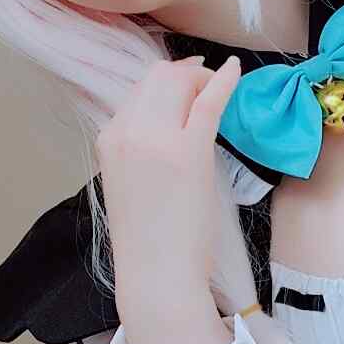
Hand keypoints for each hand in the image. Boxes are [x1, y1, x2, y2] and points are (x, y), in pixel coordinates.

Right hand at [96, 54, 241, 338]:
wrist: (156, 274)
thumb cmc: (148, 239)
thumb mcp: (129, 182)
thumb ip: (139, 149)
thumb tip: (166, 125)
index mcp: (108, 139)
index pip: (137, 92)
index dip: (166, 83)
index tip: (187, 85)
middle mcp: (127, 131)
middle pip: (157, 77)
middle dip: (185, 74)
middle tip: (206, 82)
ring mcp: (156, 138)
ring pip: (178, 81)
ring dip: (201, 79)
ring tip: (217, 89)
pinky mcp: (189, 150)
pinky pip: (208, 101)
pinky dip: (223, 80)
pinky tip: (235, 70)